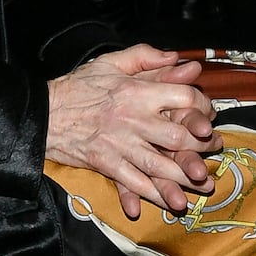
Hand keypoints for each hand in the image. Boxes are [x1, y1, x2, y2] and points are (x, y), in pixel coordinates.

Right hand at [45, 44, 222, 217]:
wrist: (43, 111)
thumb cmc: (77, 86)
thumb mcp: (109, 62)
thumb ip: (144, 56)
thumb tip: (176, 58)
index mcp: (135, 91)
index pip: (183, 98)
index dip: (202, 107)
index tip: (207, 114)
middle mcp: (132, 118)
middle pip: (179, 136)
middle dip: (201, 147)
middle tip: (212, 150)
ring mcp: (120, 144)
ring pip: (161, 165)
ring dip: (185, 177)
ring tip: (201, 183)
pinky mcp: (107, 163)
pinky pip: (136, 182)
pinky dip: (155, 193)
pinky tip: (169, 199)